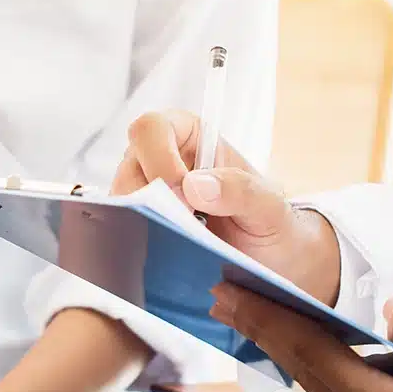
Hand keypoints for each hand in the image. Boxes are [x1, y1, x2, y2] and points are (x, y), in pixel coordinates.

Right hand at [114, 109, 340, 304]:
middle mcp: (159, 161)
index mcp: (189, 137)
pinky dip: (137, 244)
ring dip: (142, 226)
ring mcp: (146, 196)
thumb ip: (242, 191)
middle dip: (148, 201)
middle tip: (181, 229)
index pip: (152, 128)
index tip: (183, 196)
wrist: (272, 262)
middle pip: (128, 168)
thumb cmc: (272, 224)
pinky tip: (162, 257)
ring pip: (120, 203)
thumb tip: (194, 185)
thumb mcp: (270, 207)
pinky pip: (123, 231)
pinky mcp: (141, 228)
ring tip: (177, 246)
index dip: (159, 159)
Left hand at [210, 284, 392, 391]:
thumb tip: (386, 308)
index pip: (309, 356)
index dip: (267, 320)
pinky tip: (321, 352)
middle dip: (264, 334)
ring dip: (292, 352)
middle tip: (224, 301)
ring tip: (261, 319)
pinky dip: (328, 371)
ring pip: (325, 390)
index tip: (228, 295)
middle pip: (306, 375)